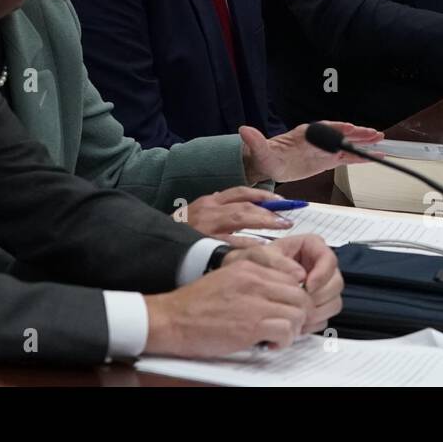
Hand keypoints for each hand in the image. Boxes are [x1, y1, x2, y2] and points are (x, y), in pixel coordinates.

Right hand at [143, 254, 313, 356]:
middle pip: (299, 295)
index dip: (294, 296)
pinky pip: (286, 331)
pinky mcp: (252, 325)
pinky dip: (283, 342)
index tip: (288, 308)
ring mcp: (254, 302)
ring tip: (277, 336)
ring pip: (298, 313)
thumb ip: (253, 281)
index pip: (291, 277)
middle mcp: (254, 280)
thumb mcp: (227, 279)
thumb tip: (278, 294)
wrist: (172, 320)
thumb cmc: (195, 305)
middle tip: (287, 325)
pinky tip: (269, 344)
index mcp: (248, 267)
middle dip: (298, 314)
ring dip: (292, 329)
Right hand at [172, 186, 294, 238]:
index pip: (240, 192)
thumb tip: (232, 199)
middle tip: (288, 219)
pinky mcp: (205, 244)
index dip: (262, 195)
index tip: (280, 201)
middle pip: (245, 205)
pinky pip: (234, 242)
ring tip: (283, 230)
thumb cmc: (178, 234)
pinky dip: (251, 244)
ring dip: (265, 223)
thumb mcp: (195, 214)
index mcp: (208, 201)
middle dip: (269, 211)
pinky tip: (265, 250)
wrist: (154, 248)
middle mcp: (208, 210)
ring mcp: (206, 227)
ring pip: (242, 219)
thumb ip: (214, 208)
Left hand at [228, 234, 341, 332]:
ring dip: (318, 312)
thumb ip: (277, 260)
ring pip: (334, 302)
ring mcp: (320, 287)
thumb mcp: (258, 256)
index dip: (322, 274)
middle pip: (336, 283)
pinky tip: (296, 323)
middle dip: (321, 296)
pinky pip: (325, 317)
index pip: (330, 259)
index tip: (308, 285)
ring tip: (297, 316)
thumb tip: (300, 274)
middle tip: (303, 304)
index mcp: (310, 247)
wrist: (243, 285)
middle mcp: (319, 267)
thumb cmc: (251, 265)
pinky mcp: (316, 306)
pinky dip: (313, 323)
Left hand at [239, 121, 381, 183]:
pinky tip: (373, 157)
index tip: (349, 127)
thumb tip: (244, 129)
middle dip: (356, 134)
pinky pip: (346, 158)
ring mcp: (323, 150)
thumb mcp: (260, 150)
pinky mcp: (326, 161)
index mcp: (303, 134)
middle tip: (373, 134)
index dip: (337, 128)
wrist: (267, 165)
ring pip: (346, 145)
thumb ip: (255, 140)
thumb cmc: (265, 156)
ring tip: (379, 141)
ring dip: (362, 144)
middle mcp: (316, 140)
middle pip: (340, 134)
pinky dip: (359, 158)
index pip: (323, 128)